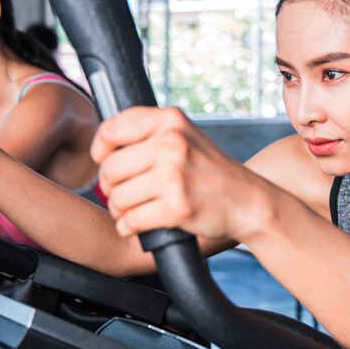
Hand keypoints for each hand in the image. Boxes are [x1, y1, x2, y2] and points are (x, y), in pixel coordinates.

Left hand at [92, 107, 269, 240]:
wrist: (248, 201)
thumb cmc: (210, 172)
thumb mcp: (184, 136)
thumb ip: (148, 133)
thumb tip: (101, 147)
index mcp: (170, 121)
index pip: (111, 130)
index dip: (101, 151)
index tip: (106, 162)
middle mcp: (172, 144)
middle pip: (110, 169)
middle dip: (110, 187)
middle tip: (124, 194)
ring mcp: (174, 176)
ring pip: (117, 198)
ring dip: (120, 210)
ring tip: (134, 210)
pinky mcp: (176, 207)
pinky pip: (131, 221)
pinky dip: (129, 227)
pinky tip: (139, 225)